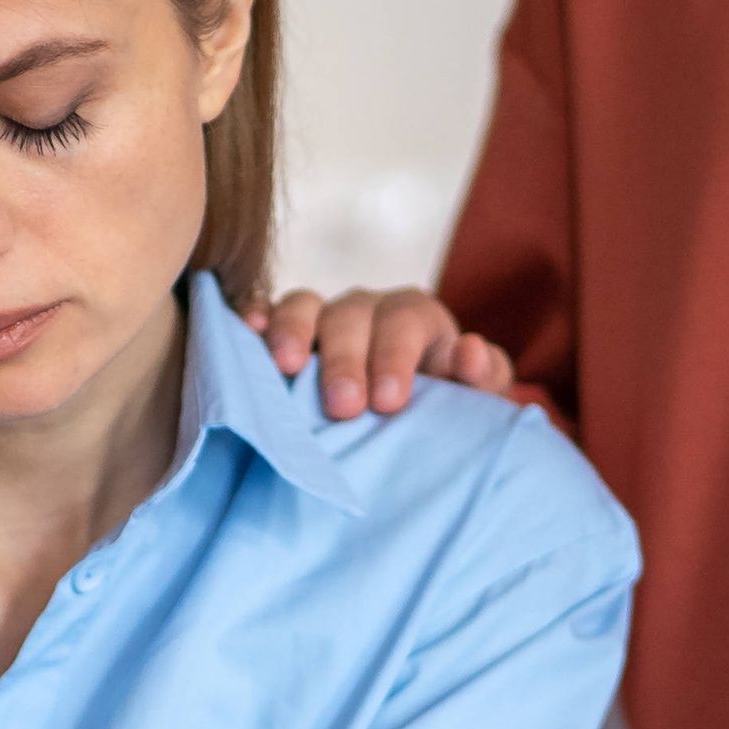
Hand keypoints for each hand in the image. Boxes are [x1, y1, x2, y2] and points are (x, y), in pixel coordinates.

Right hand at [240, 285, 511, 419]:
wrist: (406, 422)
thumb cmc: (441, 409)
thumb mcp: (474, 400)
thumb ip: (482, 378)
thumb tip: (469, 352)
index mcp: (416, 318)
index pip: (406, 323)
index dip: (396, 358)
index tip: (389, 402)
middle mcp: (366, 309)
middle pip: (351, 316)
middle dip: (345, 359)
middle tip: (343, 406)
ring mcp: (321, 317)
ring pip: (304, 305)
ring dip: (293, 332)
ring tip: (286, 368)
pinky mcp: (283, 332)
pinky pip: (266, 313)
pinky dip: (255, 318)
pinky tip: (245, 332)